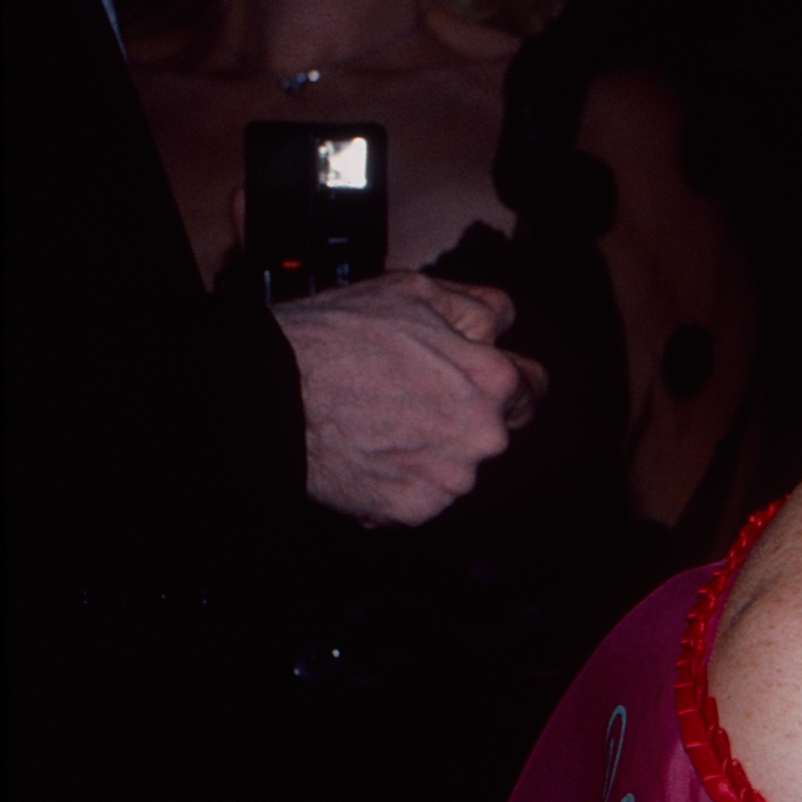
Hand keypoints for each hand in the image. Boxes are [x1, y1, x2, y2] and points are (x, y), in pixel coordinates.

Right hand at [274, 273, 545, 526]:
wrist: (269, 392)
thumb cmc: (337, 336)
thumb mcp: (414, 291)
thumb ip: (478, 307)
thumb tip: (506, 321)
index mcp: (493, 379)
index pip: (531, 386)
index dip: (504, 379)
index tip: (478, 380)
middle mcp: (484, 435)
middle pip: (493, 431)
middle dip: (465, 417)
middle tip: (411, 400)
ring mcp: (450, 478)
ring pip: (456, 467)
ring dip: (432, 453)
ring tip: (381, 426)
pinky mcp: (415, 509)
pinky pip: (420, 497)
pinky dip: (400, 483)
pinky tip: (368, 455)